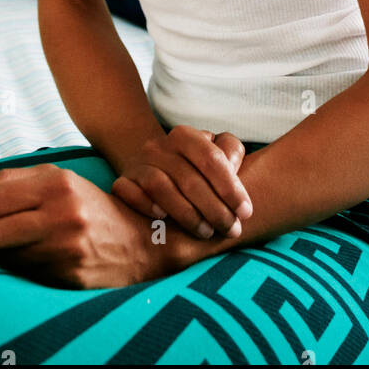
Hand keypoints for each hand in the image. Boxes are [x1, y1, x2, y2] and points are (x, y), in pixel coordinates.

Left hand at [0, 164, 161, 288]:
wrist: (139, 241)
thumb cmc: (89, 206)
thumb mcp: (57, 179)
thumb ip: (10, 180)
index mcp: (58, 184)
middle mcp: (63, 214)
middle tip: (0, 228)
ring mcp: (66, 248)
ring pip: (5, 255)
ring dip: (6, 250)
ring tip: (23, 241)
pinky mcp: (69, 276)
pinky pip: (24, 273)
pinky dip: (24, 265)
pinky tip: (40, 256)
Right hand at [110, 126, 252, 241]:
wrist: (153, 169)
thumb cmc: (195, 169)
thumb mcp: (215, 155)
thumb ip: (230, 155)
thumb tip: (236, 169)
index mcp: (185, 136)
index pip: (211, 159)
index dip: (231, 188)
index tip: (246, 212)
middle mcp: (159, 146)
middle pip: (189, 179)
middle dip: (215, 209)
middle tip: (231, 230)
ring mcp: (138, 164)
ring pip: (160, 187)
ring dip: (187, 214)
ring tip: (206, 232)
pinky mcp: (122, 182)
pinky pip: (128, 192)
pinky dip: (146, 205)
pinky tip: (163, 219)